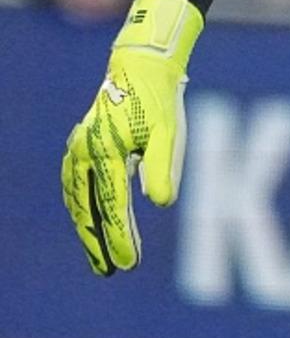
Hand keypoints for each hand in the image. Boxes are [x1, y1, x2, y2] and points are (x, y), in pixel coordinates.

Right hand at [62, 0, 202, 274]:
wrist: (141, 65)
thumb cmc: (158, 98)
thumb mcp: (166, 129)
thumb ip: (162, 165)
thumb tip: (162, 203)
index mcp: (106, 152)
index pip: (112, 207)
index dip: (119, 238)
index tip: (127, 264)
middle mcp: (85, 153)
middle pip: (88, 210)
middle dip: (98, 242)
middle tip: (109, 272)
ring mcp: (79, 148)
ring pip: (78, 200)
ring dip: (87, 228)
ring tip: (99, 256)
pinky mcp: (80, 144)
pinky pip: (75, 185)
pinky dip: (81, 207)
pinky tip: (89, 220)